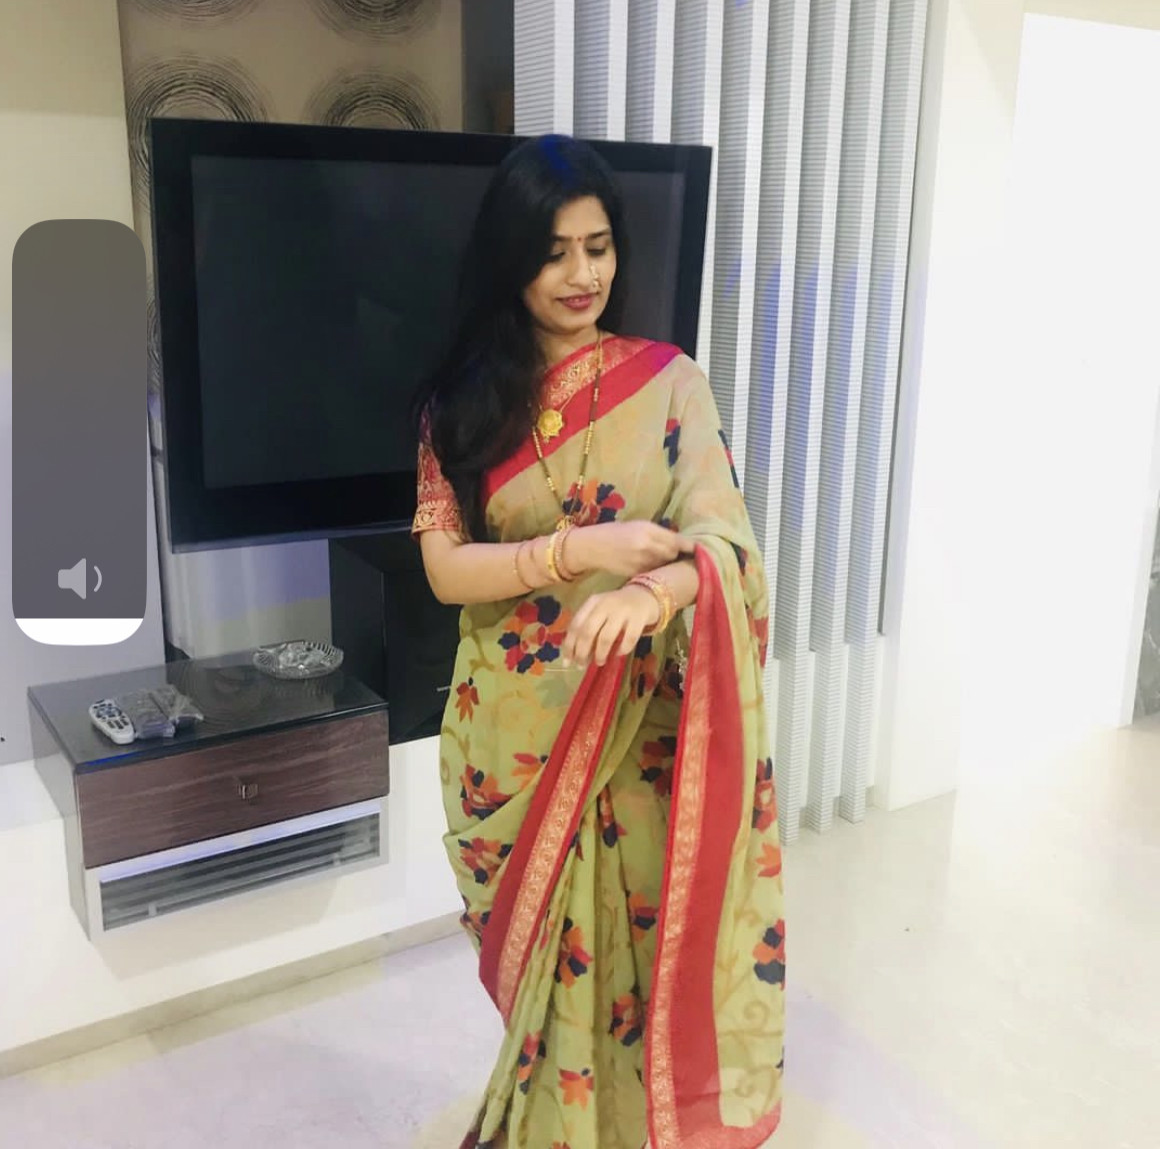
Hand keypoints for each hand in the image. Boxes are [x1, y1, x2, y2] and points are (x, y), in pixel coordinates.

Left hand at [561, 585, 660, 668]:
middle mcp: (605, 605)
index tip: (567, 662)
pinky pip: (628, 639)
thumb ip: (586, 628)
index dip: (569, 645)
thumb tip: (574, 657)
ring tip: (599, 662)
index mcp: (592, 603)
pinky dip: (622, 649)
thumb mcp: (599, 612)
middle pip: (588, 631)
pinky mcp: (639, 618)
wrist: (644, 596)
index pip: (575, 625)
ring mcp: (623, 611)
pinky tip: (618, 654)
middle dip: (582, 652)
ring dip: (600, 653)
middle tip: (581, 665)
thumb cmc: (615, 610)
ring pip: (606, 637)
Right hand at [568, 520, 695, 578]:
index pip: (677, 540)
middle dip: (677, 554)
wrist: (591, 547)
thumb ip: (657, 533)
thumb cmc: (614, 532)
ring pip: (665, 565)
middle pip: (673, 554)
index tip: (700, 549)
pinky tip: (653, 569)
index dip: (690, 546)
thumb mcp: (636, 525)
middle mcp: (646, 545)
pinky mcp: (636, 573)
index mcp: (648, 529)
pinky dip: (657, 571)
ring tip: (664, 561)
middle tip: (679, 555)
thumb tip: (678, 542)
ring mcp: (641, 561)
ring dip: (668, 564)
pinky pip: (654, 573)